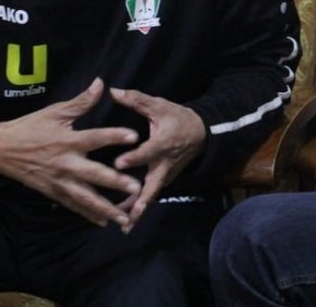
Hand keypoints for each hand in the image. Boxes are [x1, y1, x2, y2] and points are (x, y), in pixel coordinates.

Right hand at [0, 78, 140, 227]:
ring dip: (106, 207)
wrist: (0, 150)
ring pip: (86, 197)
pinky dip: (88, 214)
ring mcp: (59, 181)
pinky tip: (104, 222)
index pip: (95, 138)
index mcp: (68, 141)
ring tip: (125, 217)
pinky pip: (73, 206)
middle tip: (136, 188)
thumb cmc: (30, 128)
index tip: (134, 136)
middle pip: (94, 175)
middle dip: (115, 182)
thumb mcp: (54, 112)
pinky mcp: (53, 192)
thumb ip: (81, 102)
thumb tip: (101, 83)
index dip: (114, 136)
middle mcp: (66, 164)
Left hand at [110, 87, 205, 232]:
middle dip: (139, 199)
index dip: (134, 158)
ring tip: (123, 225)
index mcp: (164, 143)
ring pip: (151, 194)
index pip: (147, 152)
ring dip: (138, 209)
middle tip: (126, 213)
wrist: (202, 132)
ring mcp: (166, 174)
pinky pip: (150, 194)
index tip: (118, 164)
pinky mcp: (164, 179)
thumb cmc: (178, 118)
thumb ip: (137, 100)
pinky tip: (125, 220)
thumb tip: (113, 91)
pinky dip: (139, 207)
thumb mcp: (160, 106)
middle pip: (152, 185)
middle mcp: (164, 163)